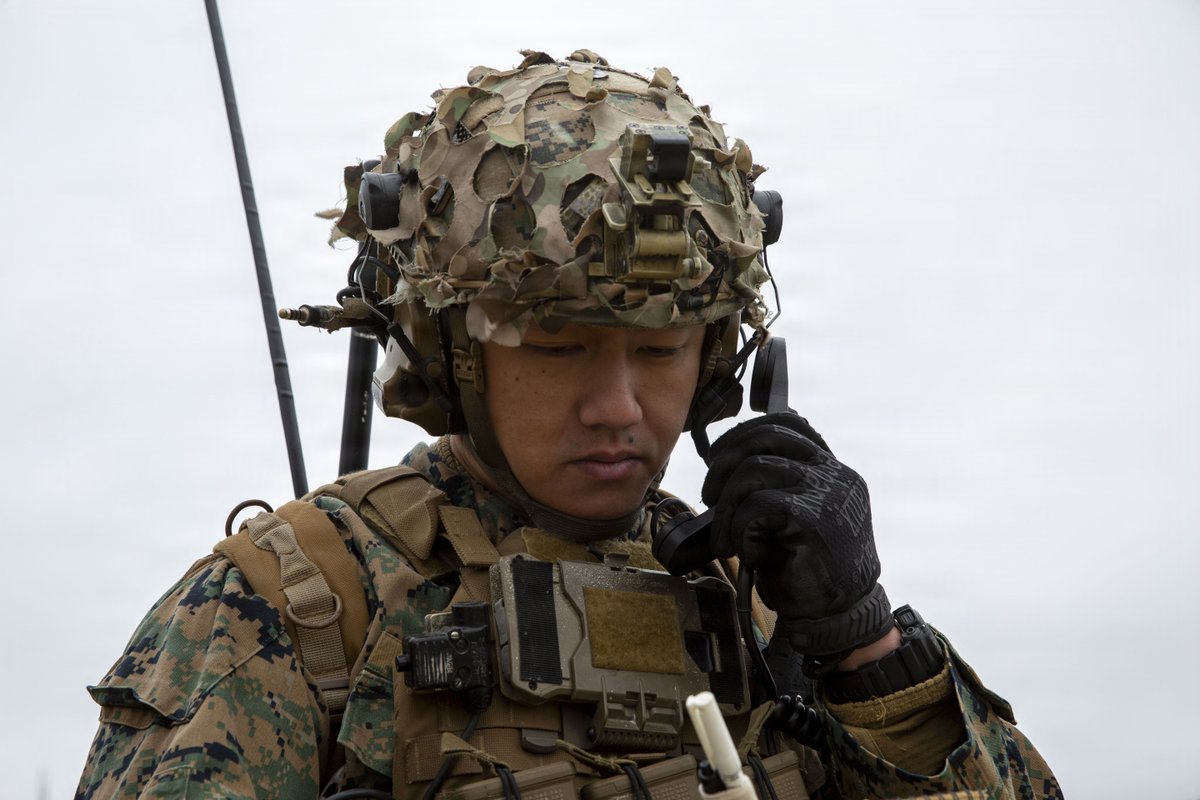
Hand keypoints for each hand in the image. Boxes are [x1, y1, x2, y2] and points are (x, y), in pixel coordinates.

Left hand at [701, 413, 892, 663]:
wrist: (834, 617)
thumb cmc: (805, 570)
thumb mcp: (787, 518)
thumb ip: (771, 487)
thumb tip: (722, 466)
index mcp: (831, 471)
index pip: (789, 424)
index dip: (746, 432)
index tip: (719, 457)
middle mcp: (835, 474)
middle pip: (766, 436)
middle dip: (725, 462)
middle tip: (709, 496)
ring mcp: (828, 492)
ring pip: (754, 469)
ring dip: (728, 508)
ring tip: (727, 540)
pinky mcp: (814, 516)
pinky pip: (756, 506)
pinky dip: (741, 531)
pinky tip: (752, 555)